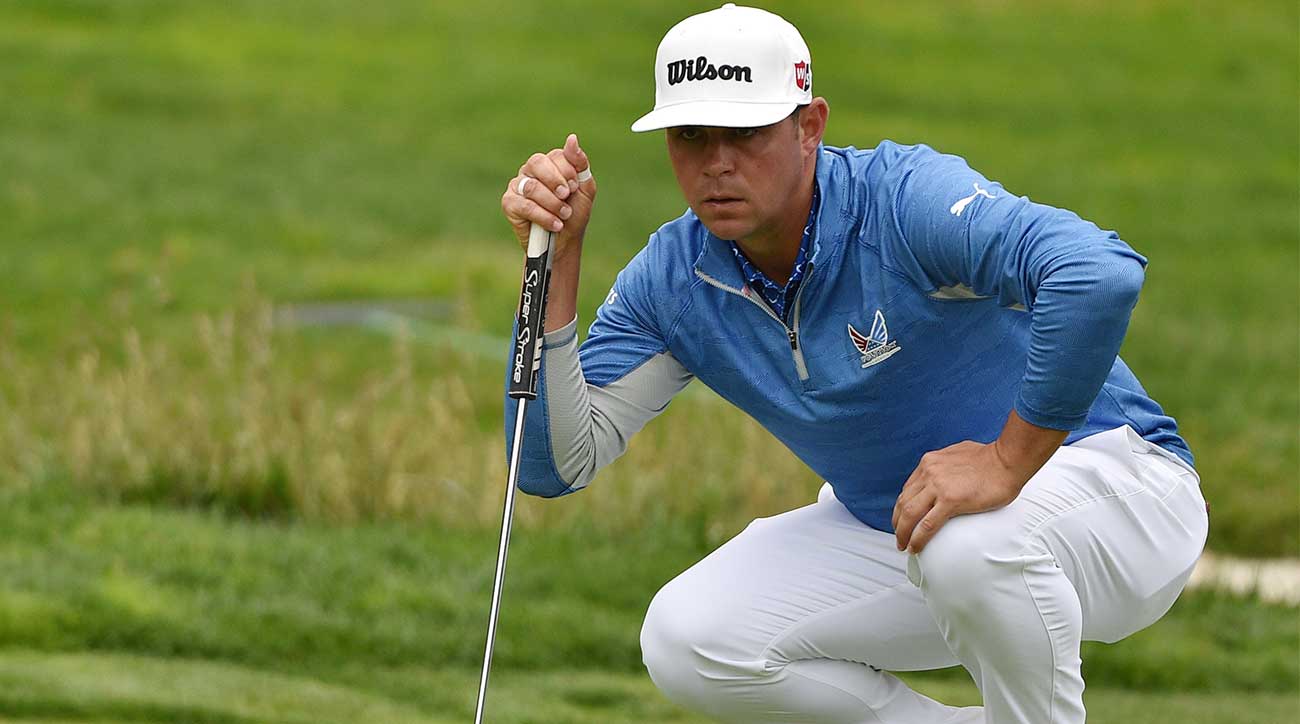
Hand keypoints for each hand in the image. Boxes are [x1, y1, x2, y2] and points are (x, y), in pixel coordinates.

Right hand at [501, 133, 596, 261]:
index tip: (574, 188)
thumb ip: (579, 163)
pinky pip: (523, 205)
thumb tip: (572, 138)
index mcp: (550, 163)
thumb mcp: (584, 188)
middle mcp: (531, 170)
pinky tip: (554, 224)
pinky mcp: (509, 203)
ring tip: (563, 215)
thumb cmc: (574, 213)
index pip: (556, 155)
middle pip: (538, 163)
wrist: (564, 241)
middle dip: (556, 182)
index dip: (567, 171)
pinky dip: (542, 216)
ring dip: (553, 204)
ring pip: (532, 186)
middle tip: (566, 196)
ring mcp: (518, 185)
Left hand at [891, 440, 1027, 554]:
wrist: (1007, 460)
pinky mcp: (950, 500)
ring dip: (903, 533)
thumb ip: (946, 465)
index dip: (902, 506)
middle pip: (903, 502)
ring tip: (903, 545)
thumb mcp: (957, 454)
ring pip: (909, 514)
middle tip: (899, 536)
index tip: (902, 518)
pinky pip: (927, 525)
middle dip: (897, 521)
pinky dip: (917, 539)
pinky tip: (915, 547)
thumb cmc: (991, 458)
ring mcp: (938, 486)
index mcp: (929, 462)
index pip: (908, 488)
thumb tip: (945, 474)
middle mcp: (929, 472)